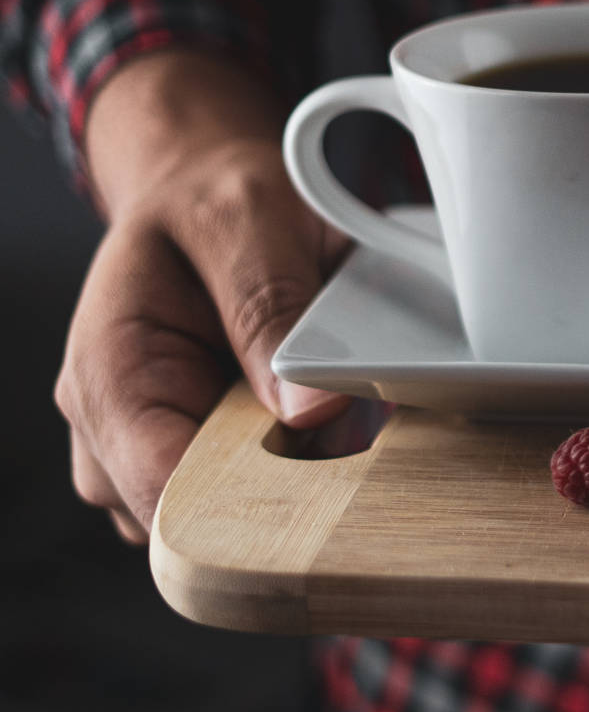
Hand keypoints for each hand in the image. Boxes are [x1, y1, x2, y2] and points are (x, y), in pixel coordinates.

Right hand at [54, 49, 348, 541]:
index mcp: (110, 371)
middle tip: (354, 444)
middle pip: (193, 522)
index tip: (331, 483)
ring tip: (335, 418)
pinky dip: (293, 479)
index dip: (247, 507)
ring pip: (222, 523)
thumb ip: (272, 308)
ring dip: (289, 490)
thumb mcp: (248, 220)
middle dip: (277, 500)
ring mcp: (149, 451)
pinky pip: (245, 502)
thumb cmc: (216, 198)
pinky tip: (322, 430)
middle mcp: (112, 428)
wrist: (206, 188)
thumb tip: (311, 413)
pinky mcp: (196, 456)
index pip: (161, 490)